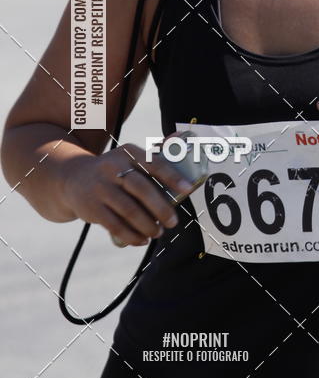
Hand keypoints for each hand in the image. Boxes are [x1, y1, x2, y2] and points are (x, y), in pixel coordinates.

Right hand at [61, 132, 195, 246]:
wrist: (73, 179)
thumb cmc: (113, 170)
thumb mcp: (128, 156)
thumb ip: (153, 154)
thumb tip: (182, 137)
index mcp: (127, 152)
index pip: (153, 163)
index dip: (171, 176)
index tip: (188, 189)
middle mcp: (112, 167)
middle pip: (141, 189)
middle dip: (161, 208)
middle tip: (173, 222)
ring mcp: (100, 188)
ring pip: (129, 210)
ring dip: (148, 225)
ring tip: (158, 232)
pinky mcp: (91, 208)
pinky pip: (115, 225)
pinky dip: (132, 236)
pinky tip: (142, 240)